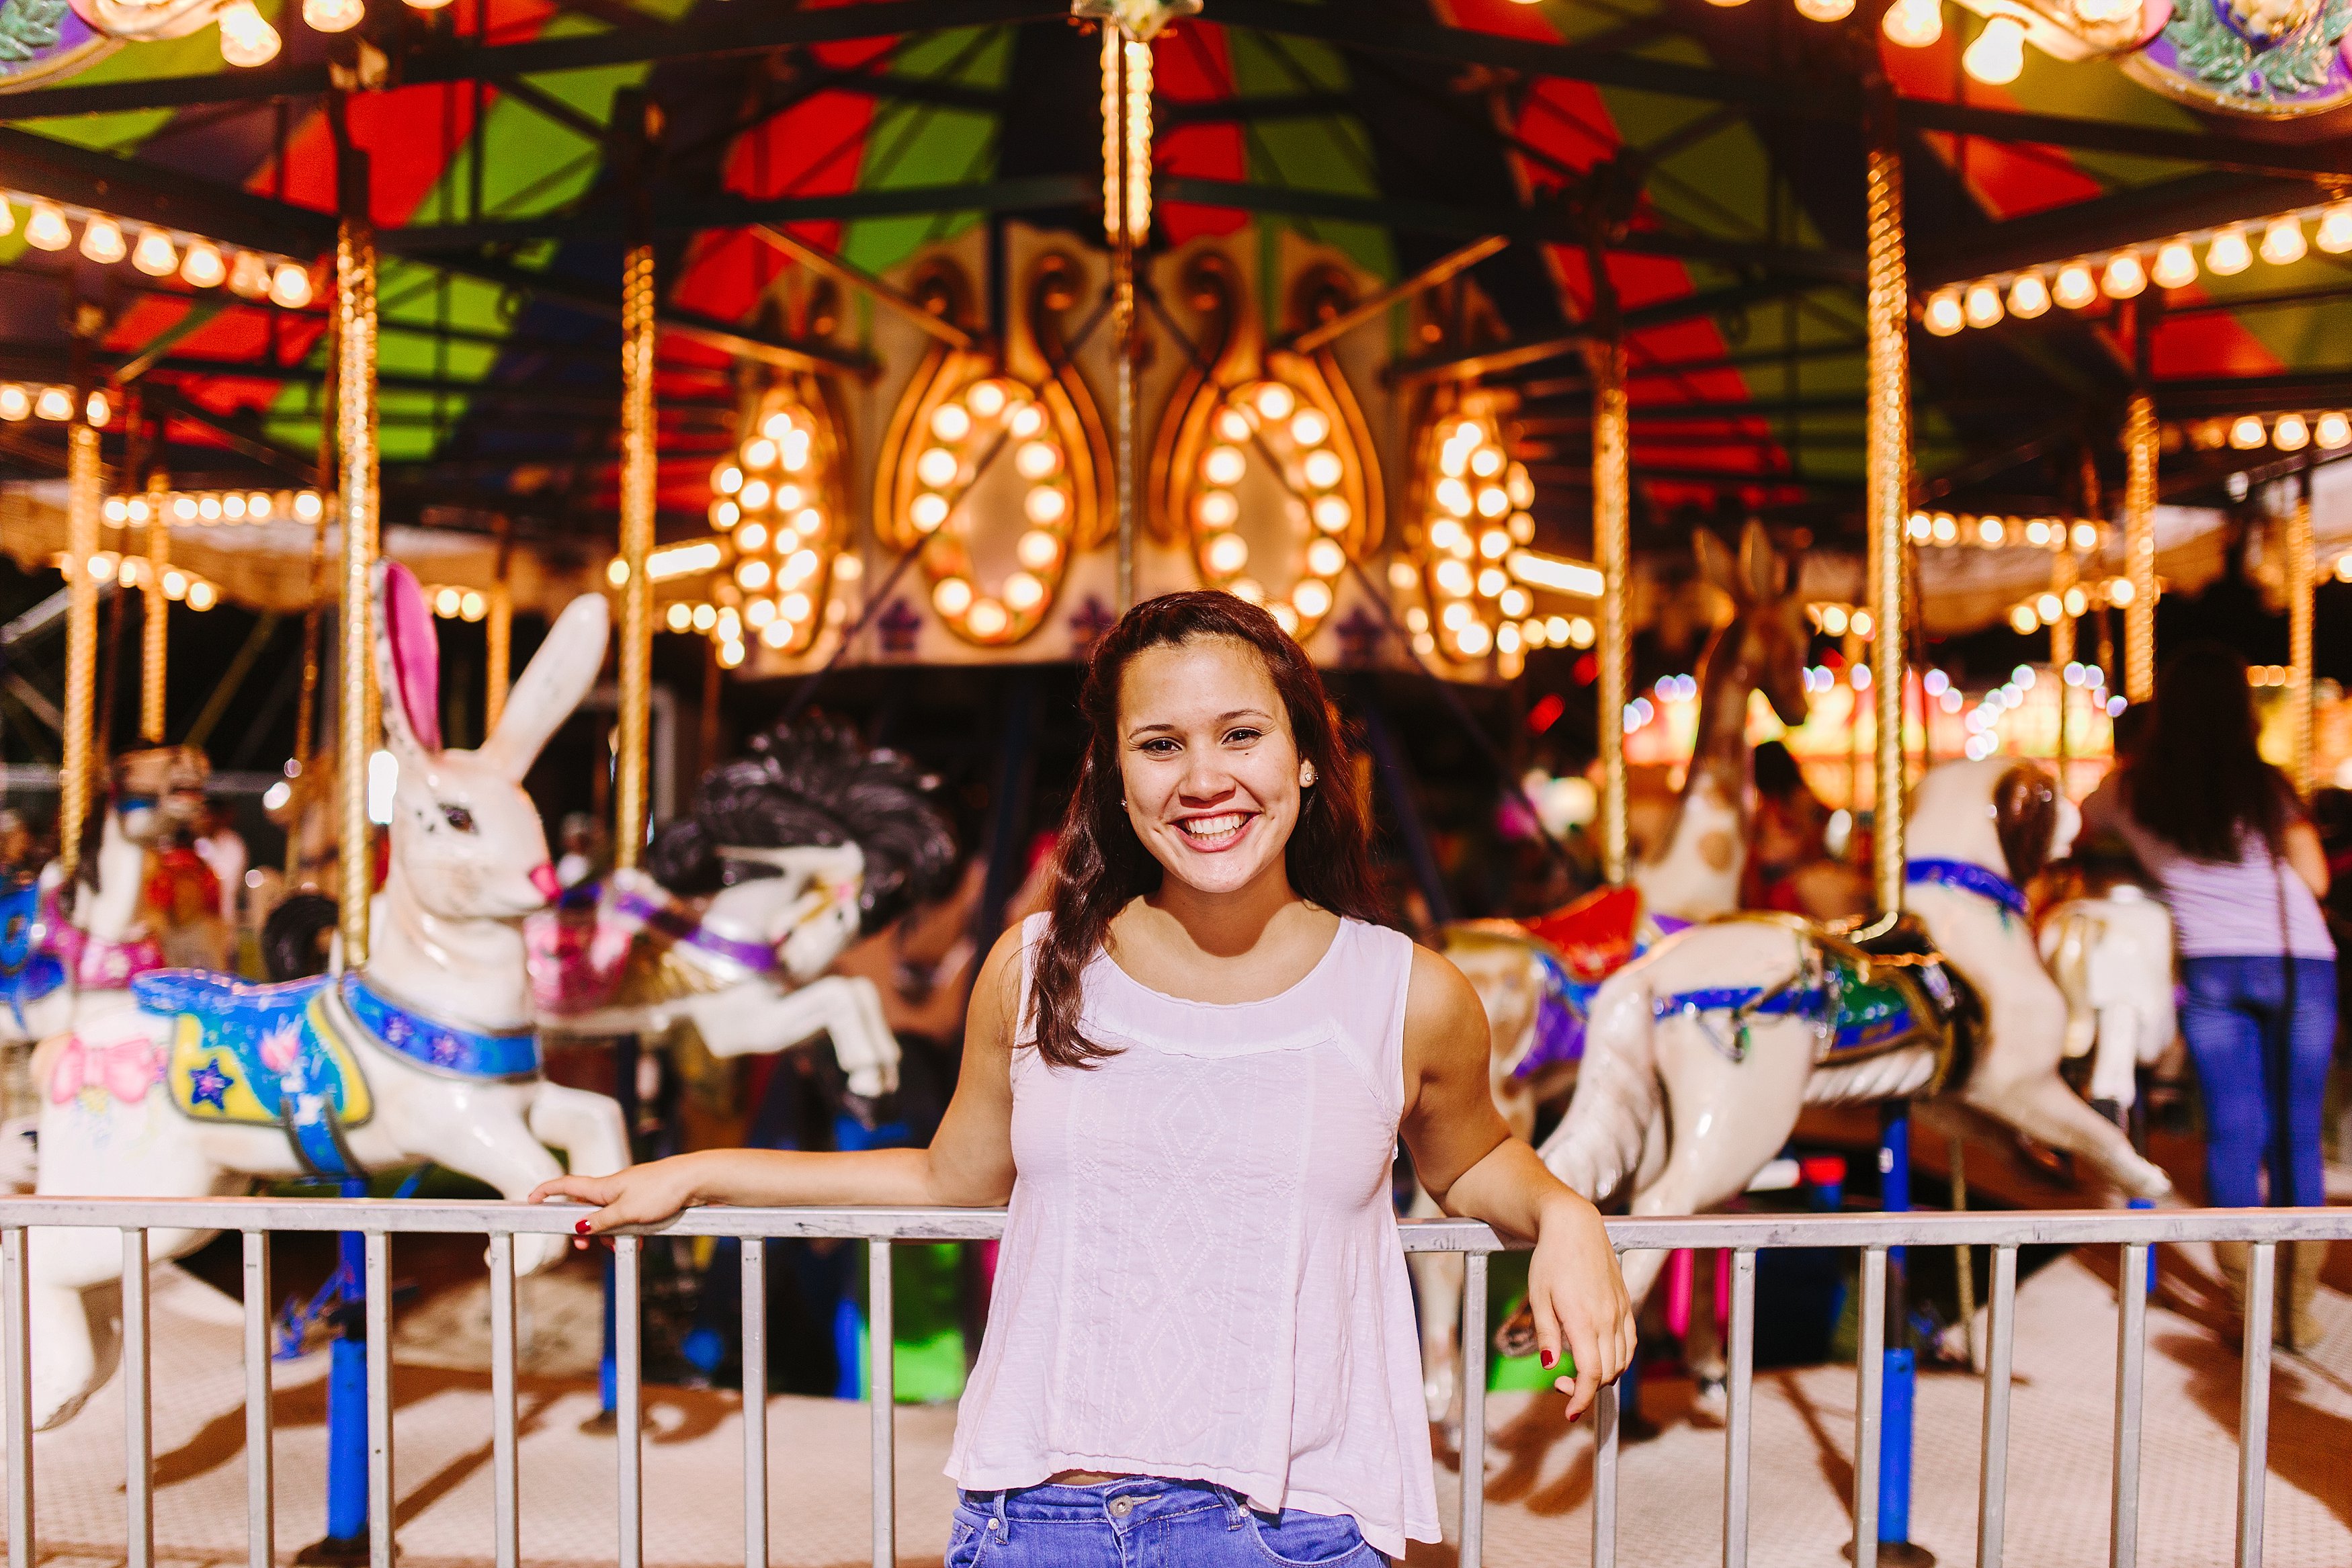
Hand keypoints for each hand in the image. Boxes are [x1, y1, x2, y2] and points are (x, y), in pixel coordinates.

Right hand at [528, 1155, 702, 1241]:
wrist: (695, 1180)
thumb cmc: (661, 1191)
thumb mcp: (626, 1212)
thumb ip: (601, 1221)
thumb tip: (577, 1227)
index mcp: (602, 1187)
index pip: (566, 1186)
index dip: (546, 1191)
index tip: (530, 1199)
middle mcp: (612, 1187)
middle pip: (584, 1207)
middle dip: (580, 1228)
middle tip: (581, 1247)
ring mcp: (628, 1192)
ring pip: (606, 1216)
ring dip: (606, 1233)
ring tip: (615, 1247)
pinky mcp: (644, 1199)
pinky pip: (625, 1218)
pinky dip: (624, 1231)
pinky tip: (637, 1243)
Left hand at [1526, 1194, 1635, 1420]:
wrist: (1574, 1227)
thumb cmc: (1550, 1260)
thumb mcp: (1538, 1298)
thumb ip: (1545, 1335)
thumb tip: (1548, 1366)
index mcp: (1583, 1321)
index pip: (1592, 1374)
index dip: (1582, 1398)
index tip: (1570, 1412)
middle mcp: (1607, 1320)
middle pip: (1608, 1373)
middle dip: (1587, 1389)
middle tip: (1560, 1383)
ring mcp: (1620, 1312)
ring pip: (1622, 1361)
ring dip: (1604, 1376)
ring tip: (1578, 1370)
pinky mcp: (1625, 1304)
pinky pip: (1630, 1343)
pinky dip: (1619, 1358)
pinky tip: (1600, 1355)